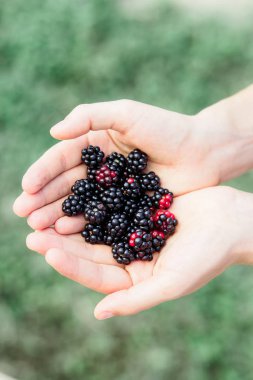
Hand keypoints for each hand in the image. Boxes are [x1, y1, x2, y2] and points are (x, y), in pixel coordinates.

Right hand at [13, 99, 231, 227]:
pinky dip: (85, 226)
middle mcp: (100, 169)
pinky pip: (103, 218)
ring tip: (39, 228)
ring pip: (81, 204)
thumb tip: (53, 132)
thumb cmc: (167, 128)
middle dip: (44, 199)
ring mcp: (113, 192)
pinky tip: (69, 233)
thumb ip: (89, 116)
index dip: (42, 172)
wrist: (204, 151)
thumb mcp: (127, 113)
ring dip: (58, 215)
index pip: (62, 159)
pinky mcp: (128, 209)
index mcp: (96, 145)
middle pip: (67, 185)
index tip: (26, 187)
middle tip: (24, 214)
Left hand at [24, 186, 252, 318]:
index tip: (46, 251)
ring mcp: (133, 231)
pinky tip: (74, 191)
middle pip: (90, 250)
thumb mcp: (173, 282)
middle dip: (62, 241)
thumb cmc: (208, 255)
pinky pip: (111, 204)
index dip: (71, 264)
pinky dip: (93, 199)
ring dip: (72, 219)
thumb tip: (99, 313)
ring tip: (45, 211)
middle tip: (33, 230)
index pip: (96, 275)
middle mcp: (130, 256)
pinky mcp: (138, 209)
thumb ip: (136, 299)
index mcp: (135, 278)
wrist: (232, 221)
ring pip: (96, 227)